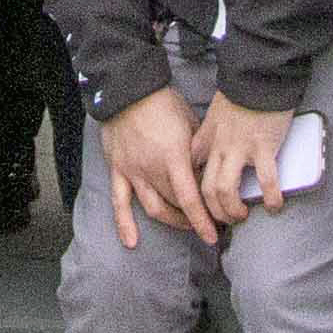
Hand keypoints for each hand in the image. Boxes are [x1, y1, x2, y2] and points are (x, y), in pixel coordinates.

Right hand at [97, 86, 216, 252]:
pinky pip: (119, 202)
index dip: (203, 221)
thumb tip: (211, 173)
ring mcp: (133, 172)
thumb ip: (199, 152)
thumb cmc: (164, 104)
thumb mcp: (191, 124)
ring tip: (185, 225)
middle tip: (209, 222)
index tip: (214, 235)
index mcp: (174, 157)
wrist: (129, 89)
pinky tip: (131, 242)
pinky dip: (124, 224)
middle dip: (194, 218)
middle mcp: (152, 169)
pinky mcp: (118, 170)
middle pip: (176, 205)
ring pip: (154, 208)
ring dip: (172, 221)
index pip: (190, 199)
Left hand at [195, 97, 303, 221]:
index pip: (192, 172)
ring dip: (233, 210)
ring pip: (226, 190)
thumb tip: (214, 153)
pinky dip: (270, 198)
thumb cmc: (240, 93)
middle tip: (225, 220)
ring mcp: (240, 149)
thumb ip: (211, 134)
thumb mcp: (215, 114)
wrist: (259, 76)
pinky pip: (266, 180)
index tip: (203, 205)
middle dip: (213, 212)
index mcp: (206, 138)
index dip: (195, 193)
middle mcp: (218, 147)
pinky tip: (273, 206)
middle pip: (206, 189)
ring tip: (243, 216)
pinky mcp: (263, 147)